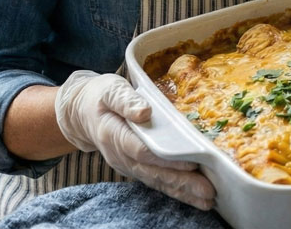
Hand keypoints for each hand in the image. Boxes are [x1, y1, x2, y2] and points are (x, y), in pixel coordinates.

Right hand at [55, 70, 215, 209]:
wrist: (82, 114)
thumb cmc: (101, 98)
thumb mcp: (111, 90)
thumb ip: (126, 100)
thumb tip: (144, 112)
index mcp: (113, 134)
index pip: (142, 150)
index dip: (166, 159)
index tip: (190, 163)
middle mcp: (120, 155)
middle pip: (153, 172)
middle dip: (182, 182)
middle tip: (208, 191)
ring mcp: (127, 165)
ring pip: (156, 181)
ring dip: (182, 192)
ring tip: (207, 200)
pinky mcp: (135, 168)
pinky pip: (156, 182)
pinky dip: (175, 191)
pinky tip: (194, 198)